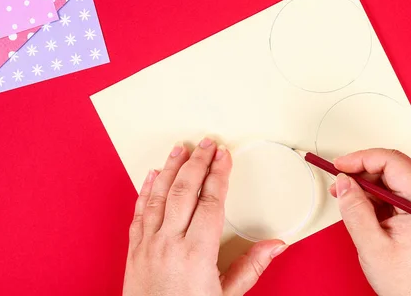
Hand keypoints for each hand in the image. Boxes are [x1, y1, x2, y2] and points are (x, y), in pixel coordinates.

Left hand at [123, 138, 286, 295]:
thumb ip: (251, 267)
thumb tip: (275, 245)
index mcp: (197, 253)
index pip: (211, 201)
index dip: (219, 174)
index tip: (224, 156)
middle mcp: (170, 243)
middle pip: (184, 190)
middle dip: (197, 162)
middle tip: (207, 143)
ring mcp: (149, 244)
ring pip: (159, 195)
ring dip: (170, 168)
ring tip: (179, 149)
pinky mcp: (135, 250)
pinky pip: (139, 212)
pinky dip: (146, 190)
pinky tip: (151, 175)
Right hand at [329, 149, 410, 295]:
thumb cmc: (408, 282)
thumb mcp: (372, 245)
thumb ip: (355, 210)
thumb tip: (343, 182)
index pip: (392, 162)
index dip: (362, 159)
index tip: (340, 165)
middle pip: (391, 167)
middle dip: (361, 172)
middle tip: (338, 182)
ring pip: (390, 179)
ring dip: (365, 185)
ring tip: (345, 199)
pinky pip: (392, 193)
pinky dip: (373, 197)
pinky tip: (359, 208)